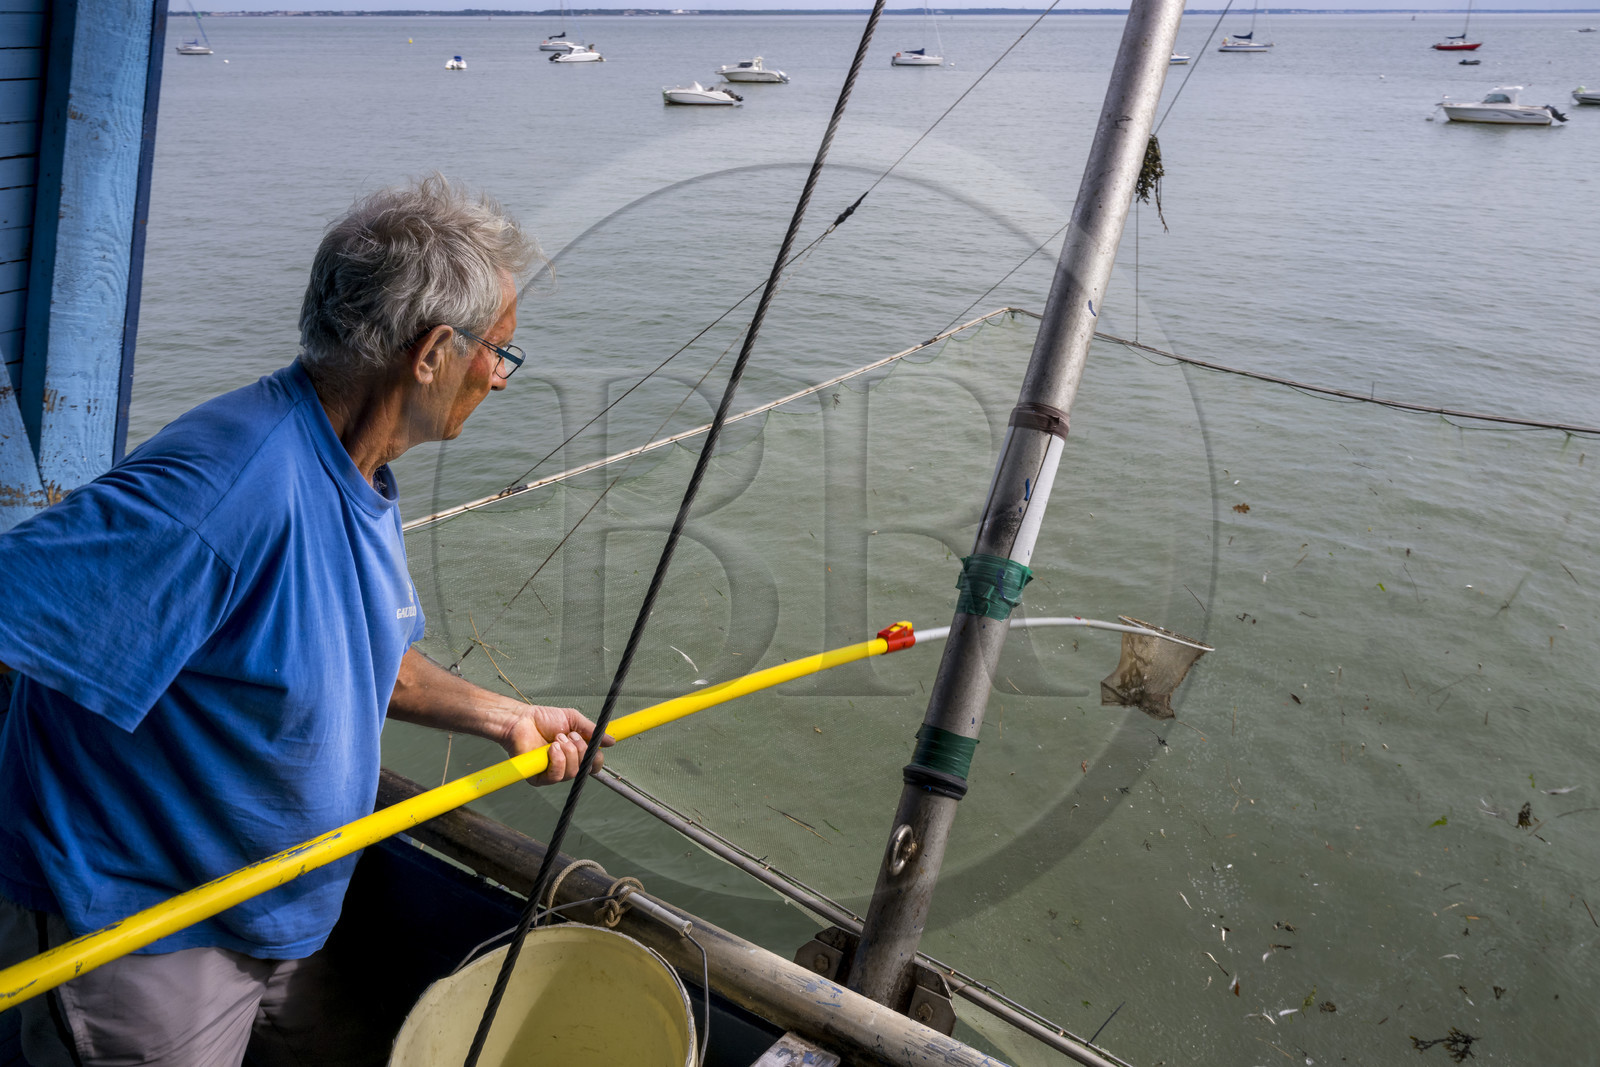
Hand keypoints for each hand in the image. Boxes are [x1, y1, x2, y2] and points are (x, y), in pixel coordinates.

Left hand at [498, 703, 615, 784]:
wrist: (521, 720)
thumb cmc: (543, 719)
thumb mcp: (573, 720)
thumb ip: (591, 731)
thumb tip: (611, 741)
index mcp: (576, 753)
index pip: (594, 765)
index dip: (597, 758)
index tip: (595, 744)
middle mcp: (566, 765)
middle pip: (586, 769)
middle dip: (582, 750)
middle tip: (571, 736)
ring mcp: (553, 773)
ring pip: (573, 772)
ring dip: (568, 753)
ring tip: (557, 739)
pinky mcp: (539, 778)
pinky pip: (557, 776)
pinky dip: (558, 760)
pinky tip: (552, 748)